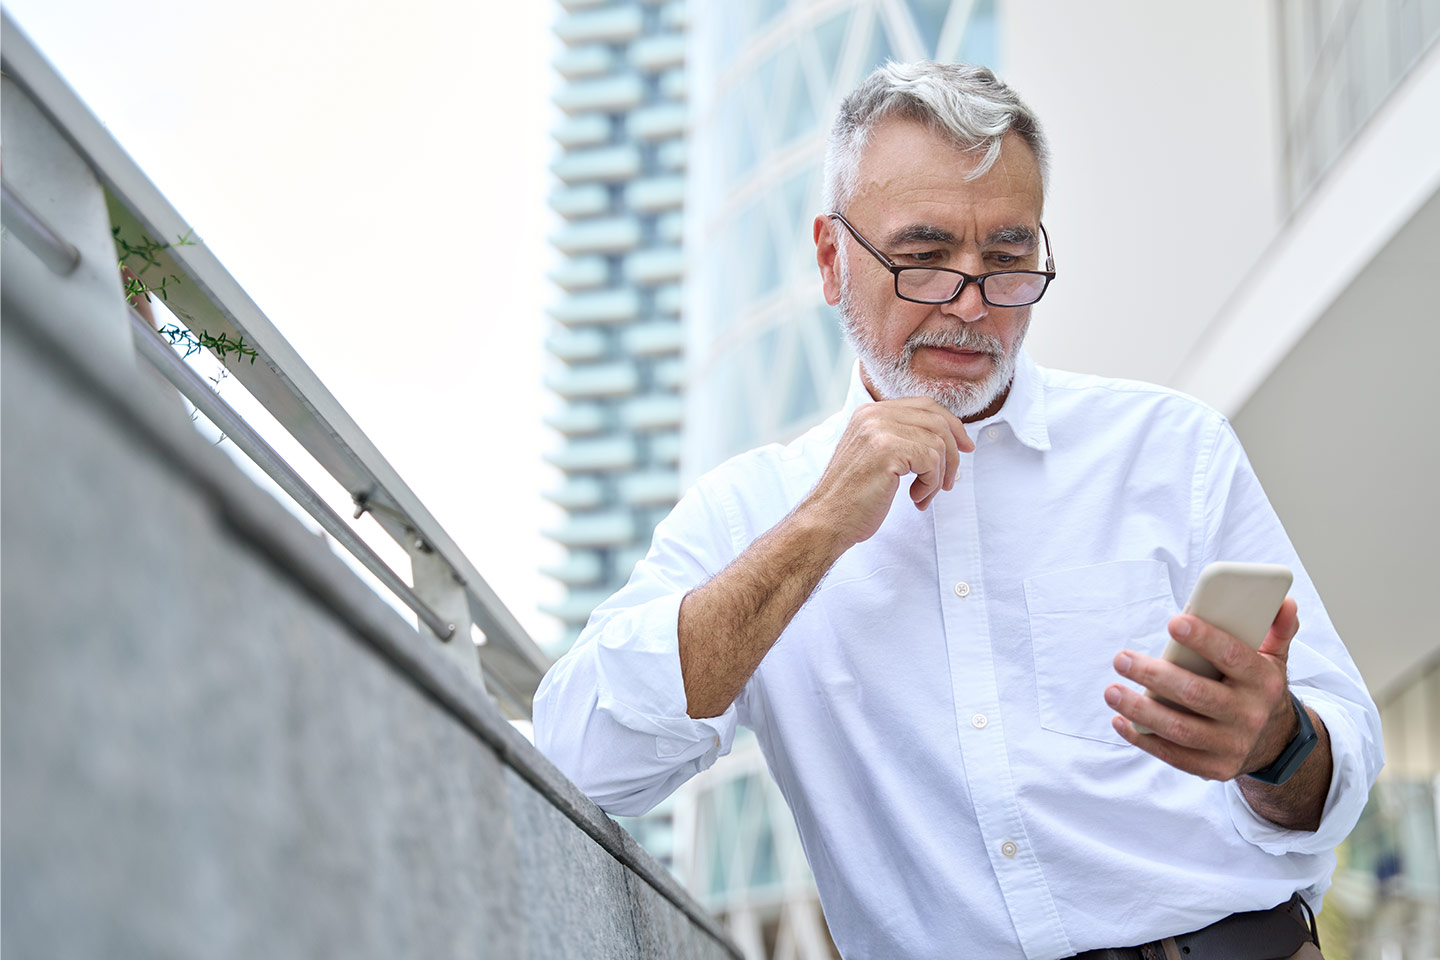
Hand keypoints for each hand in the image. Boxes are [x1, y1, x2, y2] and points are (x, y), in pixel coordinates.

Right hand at [795, 399, 973, 548]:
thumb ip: (902, 439)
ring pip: (938, 443)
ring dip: (939, 475)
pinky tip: (914, 498)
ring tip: (922, 495)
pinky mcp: (887, 450)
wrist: (827, 520)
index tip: (965, 448)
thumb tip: (950, 438)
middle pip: (937, 420)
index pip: (925, 405)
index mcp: (870, 412)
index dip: (952, 425)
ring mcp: (879, 429)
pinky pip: (932, 461)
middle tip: (950, 482)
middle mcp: (873, 414)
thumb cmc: (854, 497)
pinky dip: (931, 484)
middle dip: (953, 453)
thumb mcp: (877, 457)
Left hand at [1104, 598, 1300, 780]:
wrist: (1274, 742)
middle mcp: (1250, 715)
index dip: (1204, 639)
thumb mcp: (1274, 659)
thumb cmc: (1258, 688)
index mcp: (1264, 682)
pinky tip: (1120, 720)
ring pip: (1180, 729)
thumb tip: (1284, 602)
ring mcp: (1232, 745)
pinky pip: (1173, 755)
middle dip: (1155, 675)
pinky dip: (1143, 738)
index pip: (1234, 657)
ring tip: (1112, 691)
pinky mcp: (1214, 768)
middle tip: (1121, 658)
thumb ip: (1277, 629)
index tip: (1174, 622)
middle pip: (1197, 694)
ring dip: (1140, 710)